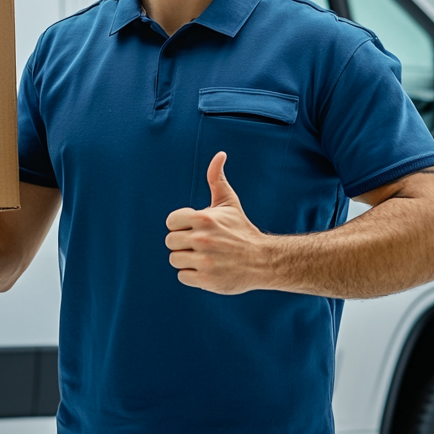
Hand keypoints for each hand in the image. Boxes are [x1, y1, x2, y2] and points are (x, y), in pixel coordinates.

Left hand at [165, 152, 270, 294]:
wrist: (262, 260)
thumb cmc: (241, 230)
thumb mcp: (229, 203)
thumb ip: (217, 179)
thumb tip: (220, 154)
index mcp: (203, 218)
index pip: (170, 222)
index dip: (181, 226)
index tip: (196, 228)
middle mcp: (202, 239)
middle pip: (170, 241)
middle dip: (183, 243)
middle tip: (202, 244)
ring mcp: (204, 260)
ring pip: (174, 259)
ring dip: (187, 259)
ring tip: (205, 256)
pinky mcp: (206, 279)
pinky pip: (182, 276)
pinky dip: (192, 275)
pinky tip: (208, 269)